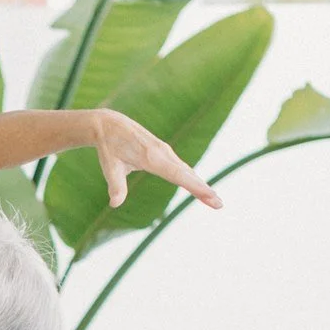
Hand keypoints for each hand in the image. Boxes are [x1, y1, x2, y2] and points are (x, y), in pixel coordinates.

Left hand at [91, 109, 222, 211]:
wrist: (110, 124)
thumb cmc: (109, 147)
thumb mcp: (110, 166)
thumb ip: (115, 185)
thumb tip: (114, 203)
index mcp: (151, 157)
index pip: (177, 175)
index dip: (194, 186)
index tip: (210, 195)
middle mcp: (163, 153)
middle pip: (187, 174)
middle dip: (203, 189)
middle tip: (219, 204)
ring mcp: (165, 152)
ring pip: (186, 171)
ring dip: (200, 185)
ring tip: (214, 201)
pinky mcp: (164, 153)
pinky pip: (181, 168)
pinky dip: (192, 179)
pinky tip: (200, 189)